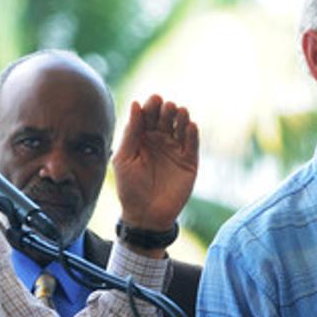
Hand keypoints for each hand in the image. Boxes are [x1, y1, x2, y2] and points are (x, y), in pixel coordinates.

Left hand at [113, 94, 198, 233]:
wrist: (146, 215)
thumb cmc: (130, 188)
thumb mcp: (124, 159)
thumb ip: (130, 133)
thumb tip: (135, 104)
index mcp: (142, 138)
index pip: (148, 116)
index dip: (151, 107)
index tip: (154, 100)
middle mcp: (160, 140)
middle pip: (165, 118)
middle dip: (167, 110)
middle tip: (167, 106)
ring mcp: (175, 150)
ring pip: (181, 128)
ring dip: (181, 118)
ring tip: (180, 111)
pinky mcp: (189, 162)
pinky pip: (192, 144)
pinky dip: (193, 134)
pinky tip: (191, 126)